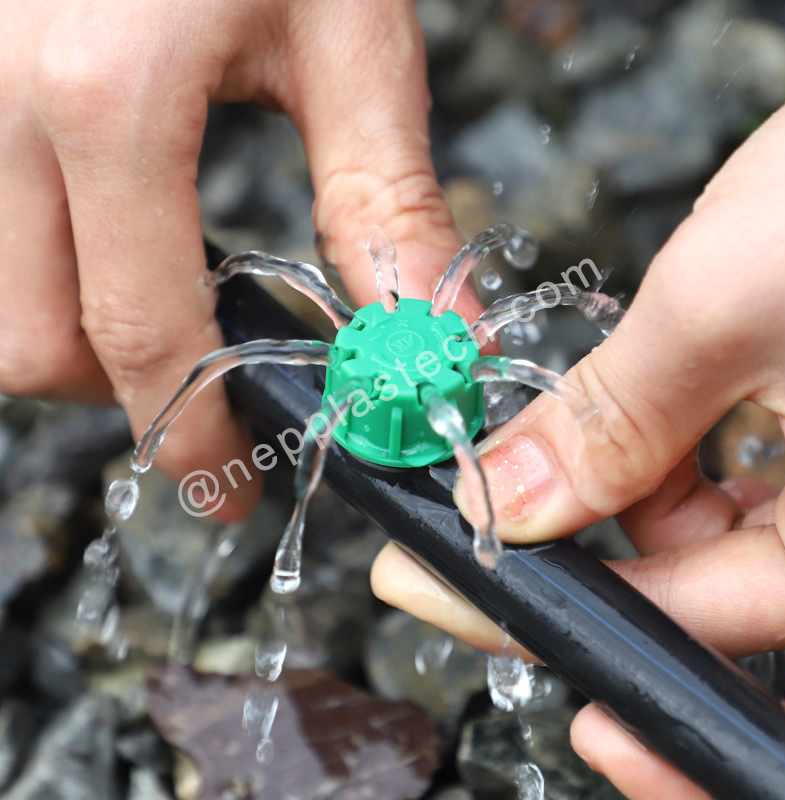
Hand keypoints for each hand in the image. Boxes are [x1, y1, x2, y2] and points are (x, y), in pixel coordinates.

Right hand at [0, 0, 475, 518]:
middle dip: (120, 389)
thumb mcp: (346, 39)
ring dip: (66, 333)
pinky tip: (99, 230)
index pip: (135, 333)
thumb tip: (434, 343)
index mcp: (105, 95)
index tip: (226, 482)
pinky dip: (35, 264)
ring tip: (152, 303)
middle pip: (26, 341)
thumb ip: (385, 207)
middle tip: (200, 380)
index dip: (186, 435)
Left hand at [371, 92, 784, 795]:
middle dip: (582, 555)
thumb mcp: (720, 309)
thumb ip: (606, 426)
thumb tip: (505, 500)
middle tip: (483, 519)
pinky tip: (630, 416)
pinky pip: (725, 480)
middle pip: (693, 589)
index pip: (685, 622)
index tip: (438, 589)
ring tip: (558, 442)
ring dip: (616, 496)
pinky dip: (661, 457)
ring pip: (700, 532)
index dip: (547, 613)